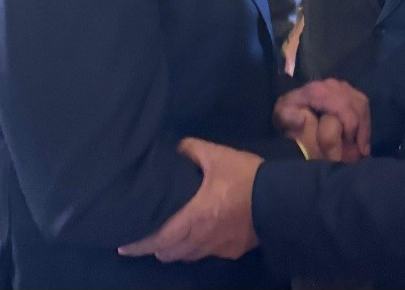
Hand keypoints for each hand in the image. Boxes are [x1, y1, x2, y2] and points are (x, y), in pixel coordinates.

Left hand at [118, 138, 261, 261]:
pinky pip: (208, 253)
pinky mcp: (233, 250)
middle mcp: (202, 238)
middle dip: (155, 248)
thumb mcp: (218, 155)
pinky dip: (197, 248)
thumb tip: (176, 148)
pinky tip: (200, 237)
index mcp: (194, 217)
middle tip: (146, 238)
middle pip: (169, 253)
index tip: (123, 245)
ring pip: (187, 256)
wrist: (281, 198)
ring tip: (170, 239)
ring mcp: (218, 247)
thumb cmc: (246, 176)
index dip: (138, 245)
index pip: (158, 239)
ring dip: (175, 250)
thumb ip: (192, 150)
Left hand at [275, 79, 370, 161]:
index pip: (343, 106)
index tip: (350, 144)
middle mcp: (331, 85)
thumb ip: (287, 117)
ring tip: (363, 146)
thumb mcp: (281, 116)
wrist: (290, 105)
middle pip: (356, 104)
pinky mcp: (346, 89)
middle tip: (361, 150)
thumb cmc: (287, 114)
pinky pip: (361, 102)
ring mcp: (340, 85)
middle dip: (362, 128)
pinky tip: (362, 137)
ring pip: (361, 103)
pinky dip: (364, 120)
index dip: (351, 126)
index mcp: (317, 91)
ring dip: (365, 125)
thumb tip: (302, 119)